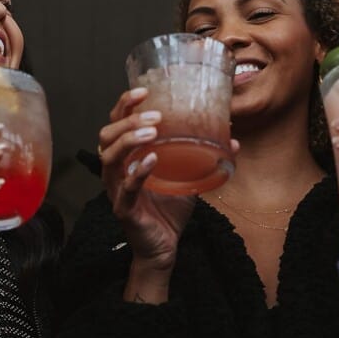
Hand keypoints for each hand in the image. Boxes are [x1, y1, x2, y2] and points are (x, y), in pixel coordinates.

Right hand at [98, 88, 196, 293]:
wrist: (164, 247)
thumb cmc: (168, 210)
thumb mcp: (188, 177)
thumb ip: (203, 157)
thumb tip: (232, 139)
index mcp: (126, 158)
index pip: (116, 124)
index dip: (124, 105)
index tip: (142, 89)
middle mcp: (115, 170)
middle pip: (106, 135)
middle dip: (127, 120)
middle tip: (154, 114)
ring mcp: (117, 189)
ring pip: (110, 158)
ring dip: (130, 140)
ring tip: (152, 131)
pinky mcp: (124, 209)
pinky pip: (126, 188)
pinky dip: (137, 172)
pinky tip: (151, 160)